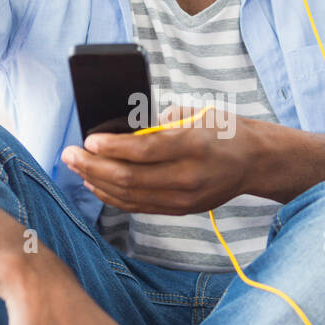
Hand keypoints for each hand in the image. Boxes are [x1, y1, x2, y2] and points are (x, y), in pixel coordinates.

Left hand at [61, 103, 257, 214]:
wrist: (254, 162)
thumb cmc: (224, 131)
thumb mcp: (197, 114)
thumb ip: (161, 122)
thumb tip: (122, 130)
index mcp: (194, 145)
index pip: (144, 151)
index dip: (111, 148)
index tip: (88, 141)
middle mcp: (188, 176)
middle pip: (130, 177)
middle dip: (93, 166)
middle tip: (69, 154)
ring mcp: (184, 198)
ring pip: (130, 195)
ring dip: (97, 182)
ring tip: (76, 168)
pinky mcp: (180, 210)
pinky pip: (139, 206)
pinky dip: (113, 196)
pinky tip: (96, 184)